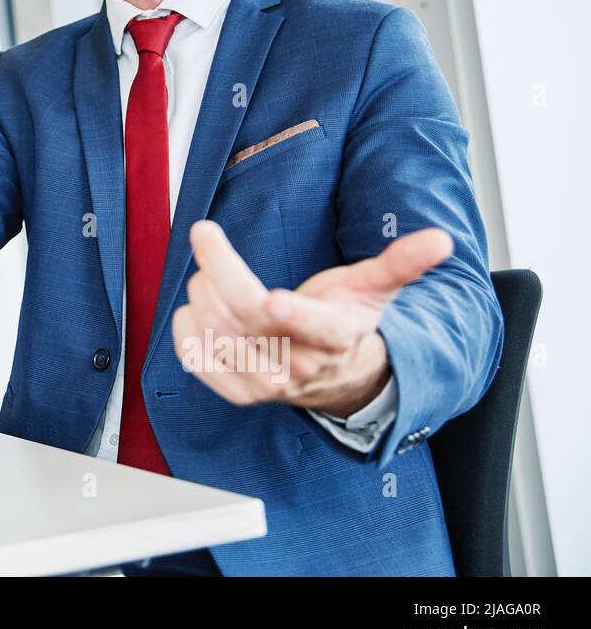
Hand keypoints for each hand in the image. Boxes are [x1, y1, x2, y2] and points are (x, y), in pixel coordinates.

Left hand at [170, 221, 453, 414]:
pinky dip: (185, 329)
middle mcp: (300, 365)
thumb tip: (442, 240)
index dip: (293, 315)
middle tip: (206, 235)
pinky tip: (193, 308)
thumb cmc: (348, 321)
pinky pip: (195, 359)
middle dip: (218, 267)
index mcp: (335, 336)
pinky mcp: (237, 392)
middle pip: (246, 314)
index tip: (271, 298)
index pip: (315, 327)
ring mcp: (266, 384)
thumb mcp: (375, 290)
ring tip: (208, 272)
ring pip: (215, 331)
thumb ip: (402, 263)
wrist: (335, 378)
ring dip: (201, 291)